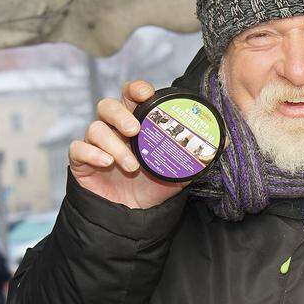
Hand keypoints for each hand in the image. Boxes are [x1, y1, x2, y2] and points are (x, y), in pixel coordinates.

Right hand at [69, 80, 186, 208]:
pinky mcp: (81, 159)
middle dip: (120, 114)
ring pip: (95, 128)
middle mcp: (115, 128)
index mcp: (137, 123)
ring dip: (114, 146)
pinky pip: (78, 148)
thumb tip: (224, 141)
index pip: (131, 96)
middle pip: (108, 106)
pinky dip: (92, 153)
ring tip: (132, 166)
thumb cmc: (155, 186)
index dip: (136, 89)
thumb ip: (197, 156)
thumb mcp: (181, 172)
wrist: (135, 214)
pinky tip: (107, 164)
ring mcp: (97, 143)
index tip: (145, 93)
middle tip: (134, 130)